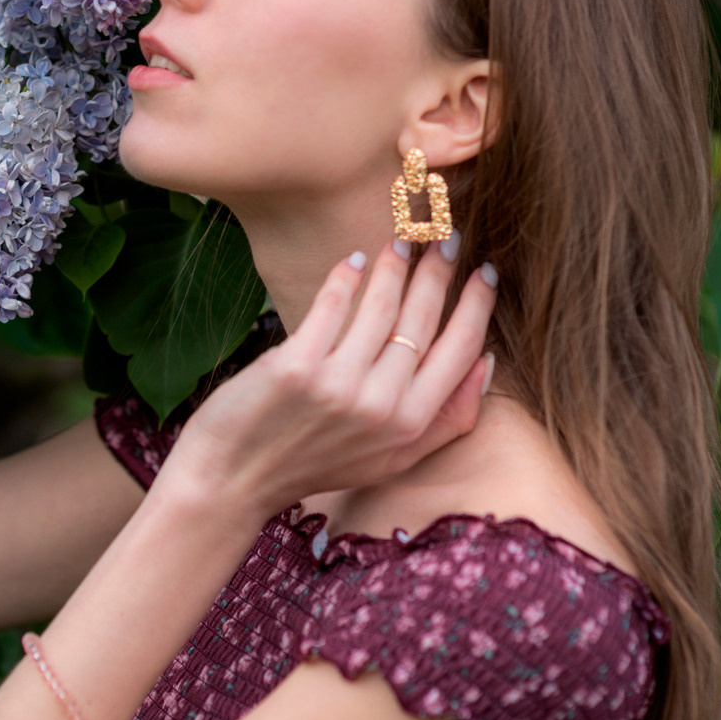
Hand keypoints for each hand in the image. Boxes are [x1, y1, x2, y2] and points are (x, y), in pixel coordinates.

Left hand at [164, 240, 497, 524]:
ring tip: (400, 241)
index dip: (477, 306)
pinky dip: (345, 278)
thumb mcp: (391, 459)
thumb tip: (485, 364)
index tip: (485, 273)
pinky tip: (353, 261)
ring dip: (395, 265)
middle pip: (423, 320)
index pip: (461, 351)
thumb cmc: (314, 465)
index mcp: (410, 425)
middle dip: (439, 272)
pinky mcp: (296, 366)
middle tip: (444, 239)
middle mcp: (381, 406)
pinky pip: (332, 306)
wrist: (234, 480)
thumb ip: (445, 419)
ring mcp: (338, 386)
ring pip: (381, 306)